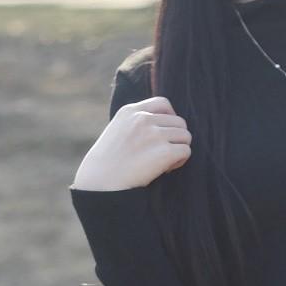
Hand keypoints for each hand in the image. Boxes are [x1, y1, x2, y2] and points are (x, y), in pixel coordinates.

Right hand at [72, 95, 192, 191]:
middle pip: (179, 122)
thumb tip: (162, 127)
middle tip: (162, 154)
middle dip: (175, 138)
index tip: (164, 134)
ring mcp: (154, 134)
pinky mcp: (164, 152)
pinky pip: (186, 151)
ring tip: (164, 162)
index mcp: (130, 111)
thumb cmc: (107, 164)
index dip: (169, 118)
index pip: (163, 103)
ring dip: (179, 149)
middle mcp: (143, 119)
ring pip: (185, 136)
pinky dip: (180, 161)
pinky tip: (166, 169)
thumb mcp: (117, 131)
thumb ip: (136, 124)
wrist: (100, 182)